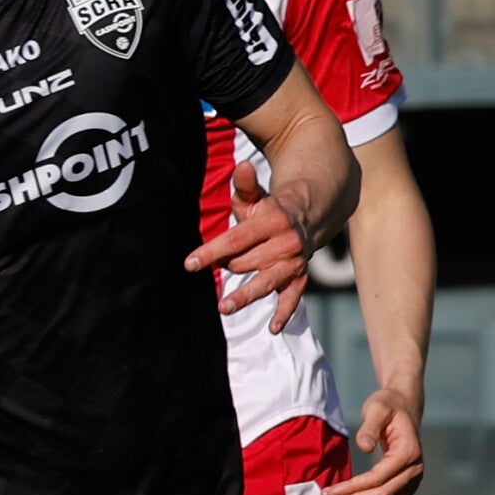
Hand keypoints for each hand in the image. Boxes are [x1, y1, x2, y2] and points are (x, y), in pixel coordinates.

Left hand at [186, 163, 312, 333]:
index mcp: (273, 221)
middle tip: (216, 268)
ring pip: (266, 282)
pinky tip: (273, 328)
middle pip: (247, 262)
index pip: (237, 239)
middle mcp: (287, 243)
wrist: (305, 219)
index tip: (190, 264)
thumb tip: (241, 166)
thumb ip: (245, 185)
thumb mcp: (256, 197)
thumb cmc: (268, 210)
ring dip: (245, 296)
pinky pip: (292, 298)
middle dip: (227, 266)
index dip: (211, 252)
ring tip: (224, 307)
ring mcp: (294, 263)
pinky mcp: (299, 278)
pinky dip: (284, 313)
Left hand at [325, 384, 422, 494]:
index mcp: (409, 451)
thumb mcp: (377, 408)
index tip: (330, 491)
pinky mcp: (408, 485)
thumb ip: (370, 426)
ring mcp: (414, 480)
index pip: (379, 478)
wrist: (404, 406)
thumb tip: (364, 447)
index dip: (354, 487)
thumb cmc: (388, 405)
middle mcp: (415, 469)